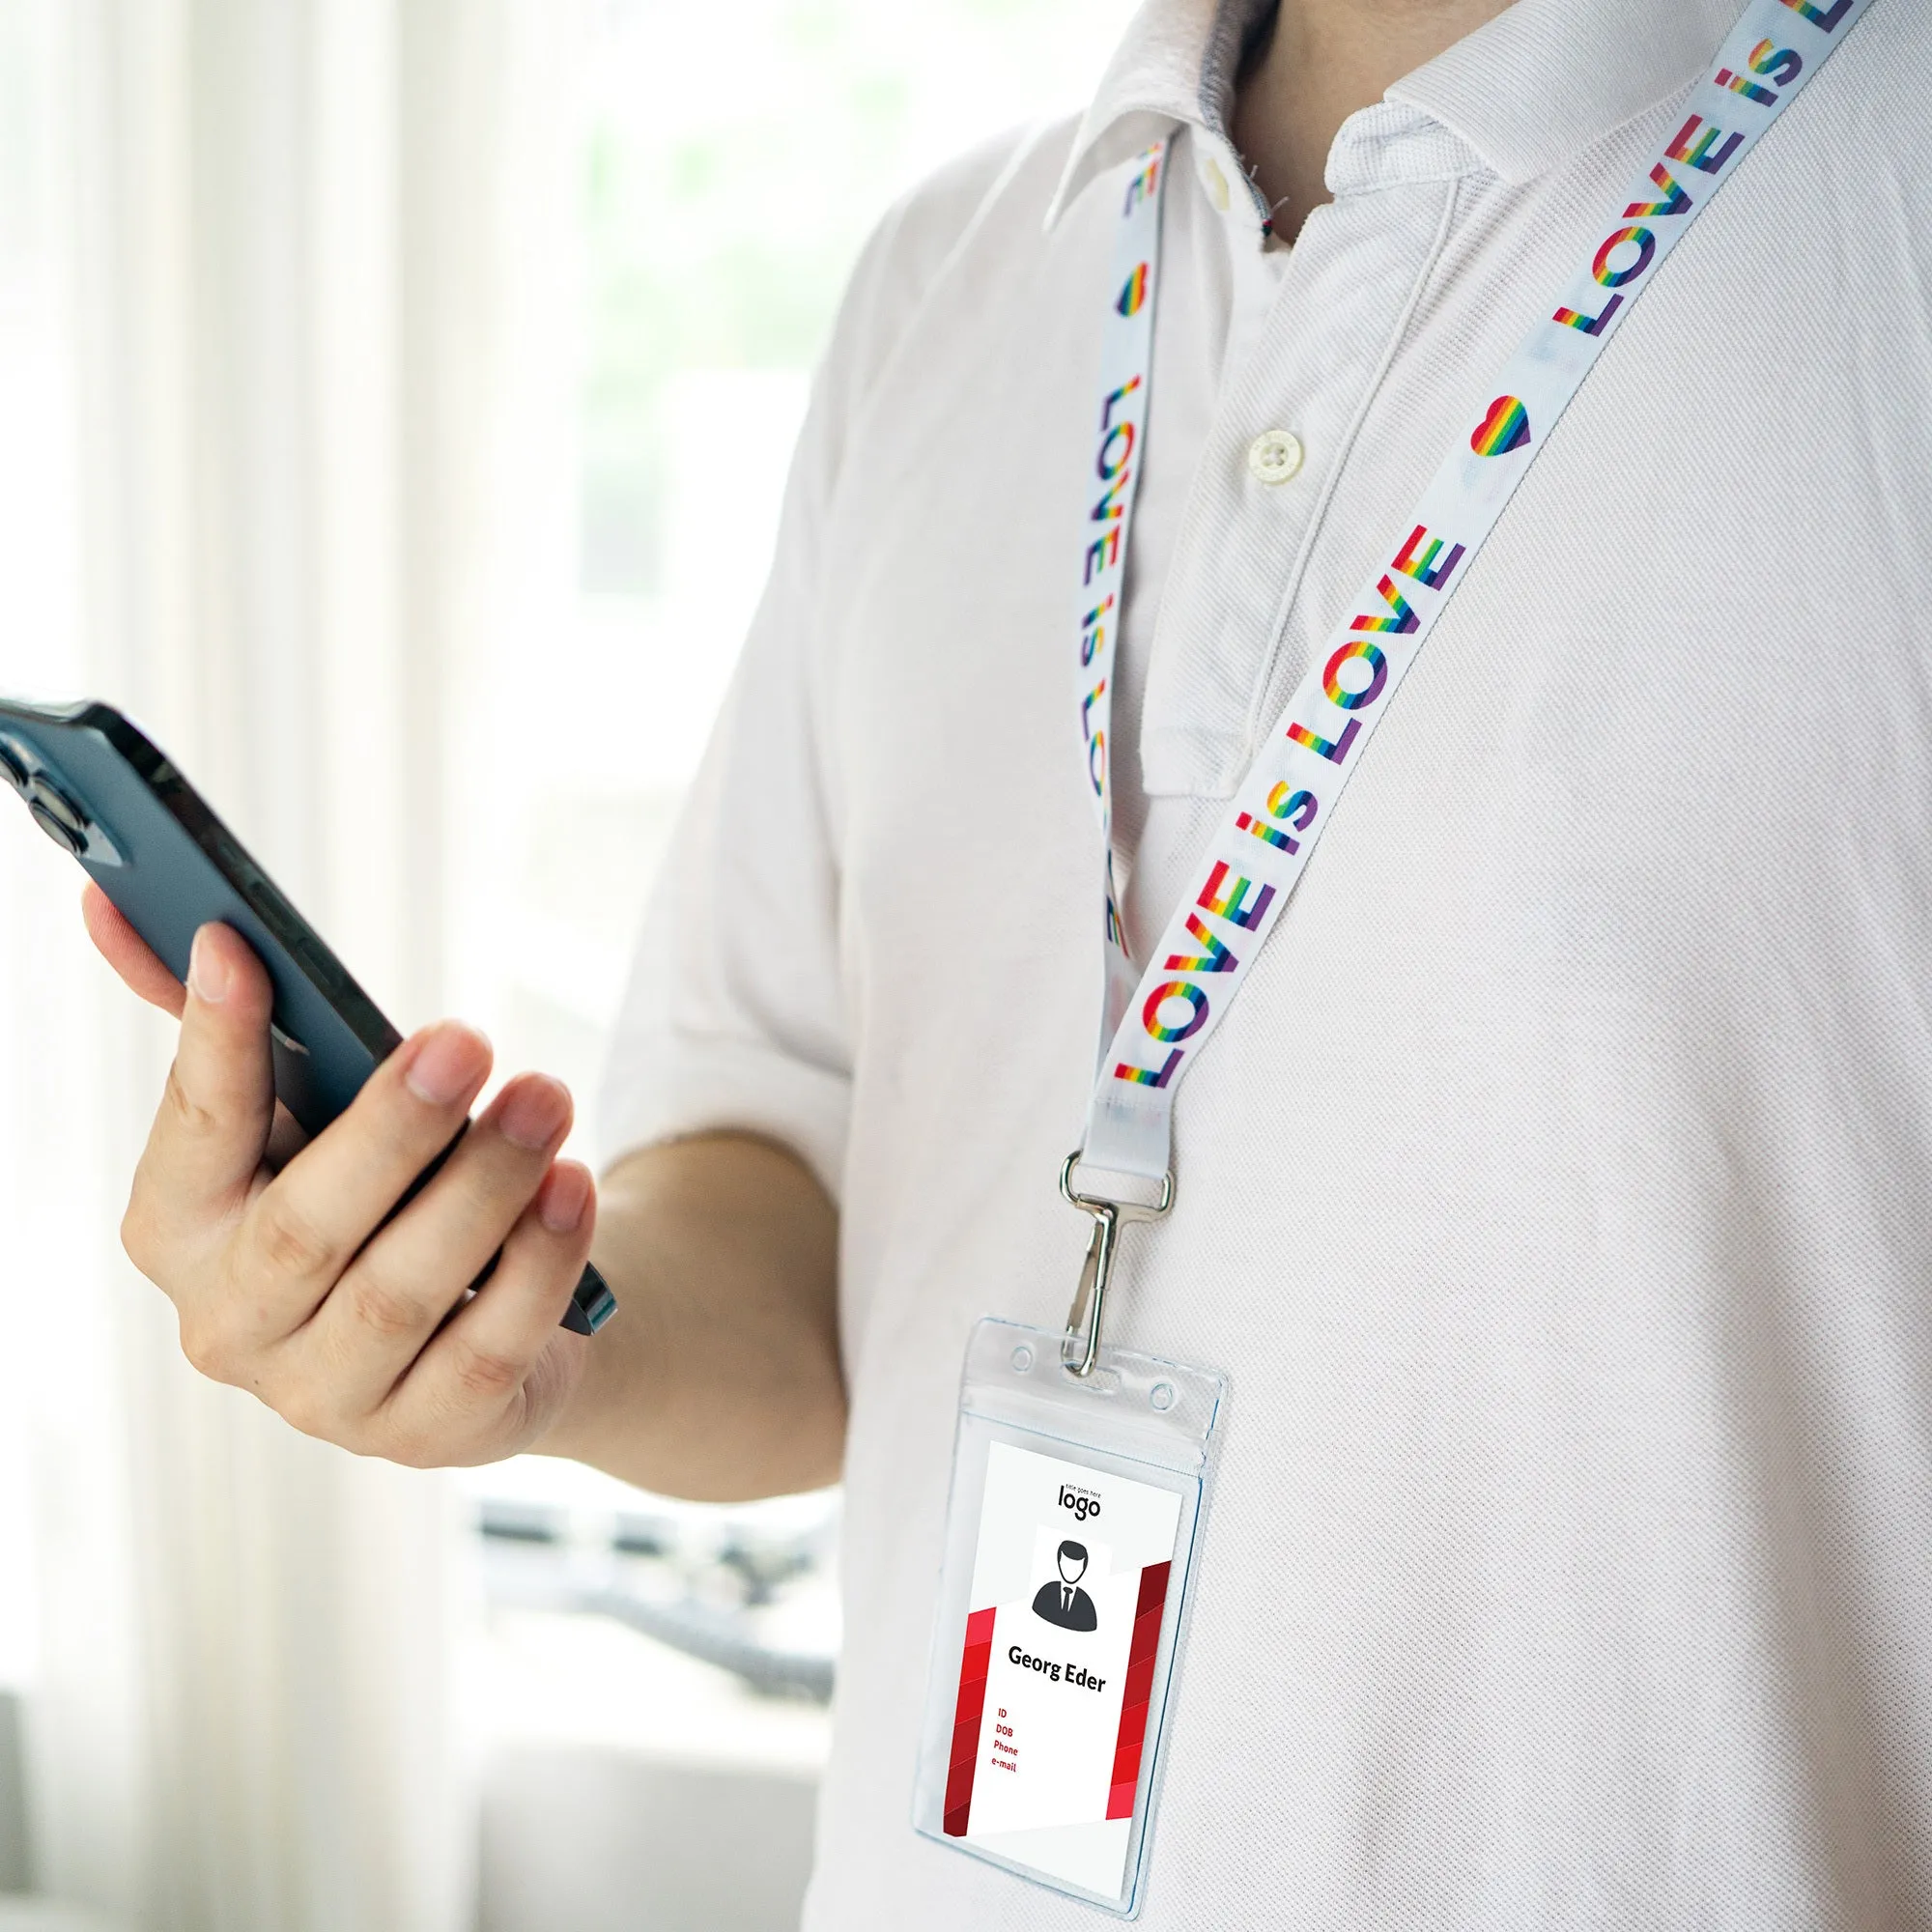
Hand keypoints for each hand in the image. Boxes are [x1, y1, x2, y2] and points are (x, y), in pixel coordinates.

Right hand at [84, 885, 597, 1465]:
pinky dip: (538, 1263)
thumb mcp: (307, 1109)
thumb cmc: (377, 1189)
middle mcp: (232, 1325)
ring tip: (546, 1098)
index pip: (193, 1132)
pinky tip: (573, 1188)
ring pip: (402, 1291)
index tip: (240, 948)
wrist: (485, 1312)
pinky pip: (487, 1345)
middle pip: (306, 1230)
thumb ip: (220, 1020)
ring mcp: (326, 1397)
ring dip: (483, 1186)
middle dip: (391, 1129)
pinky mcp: (429, 1432)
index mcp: (179, 1230)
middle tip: (465, 1038)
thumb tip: (114, 899)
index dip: (211, 1043)